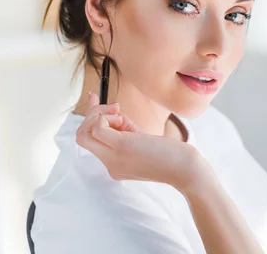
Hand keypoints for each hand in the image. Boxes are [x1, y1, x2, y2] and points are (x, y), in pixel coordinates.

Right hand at [75, 92, 204, 189]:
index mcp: (114, 165)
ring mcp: (112, 158)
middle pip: (81, 137)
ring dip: (100, 115)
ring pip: (84, 133)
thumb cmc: (170, 154)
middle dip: (93, 115)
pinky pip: (99, 127)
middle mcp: (109, 165)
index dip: (90, 117)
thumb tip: (111, 107)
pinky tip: (124, 120)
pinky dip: (107, 116)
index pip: (89, 141)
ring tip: (123, 117)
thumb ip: (123, 125)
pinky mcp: (121, 147)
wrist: (185, 169)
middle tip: (115, 109)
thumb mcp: (141, 138)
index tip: (94, 98)